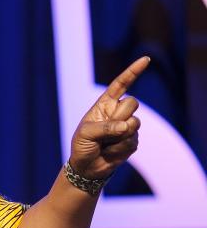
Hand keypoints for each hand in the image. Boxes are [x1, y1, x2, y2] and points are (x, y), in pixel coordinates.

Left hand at [68, 56, 148, 179]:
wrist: (87, 167)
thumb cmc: (82, 146)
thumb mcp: (86, 134)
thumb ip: (105, 127)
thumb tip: (127, 127)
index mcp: (105, 104)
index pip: (121, 85)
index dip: (133, 72)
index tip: (146, 60)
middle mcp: (118, 112)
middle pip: (133, 103)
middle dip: (121, 115)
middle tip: (107, 129)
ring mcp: (128, 126)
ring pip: (135, 123)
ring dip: (118, 135)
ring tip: (105, 143)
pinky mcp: (132, 141)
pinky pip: (132, 140)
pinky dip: (119, 148)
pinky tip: (110, 152)